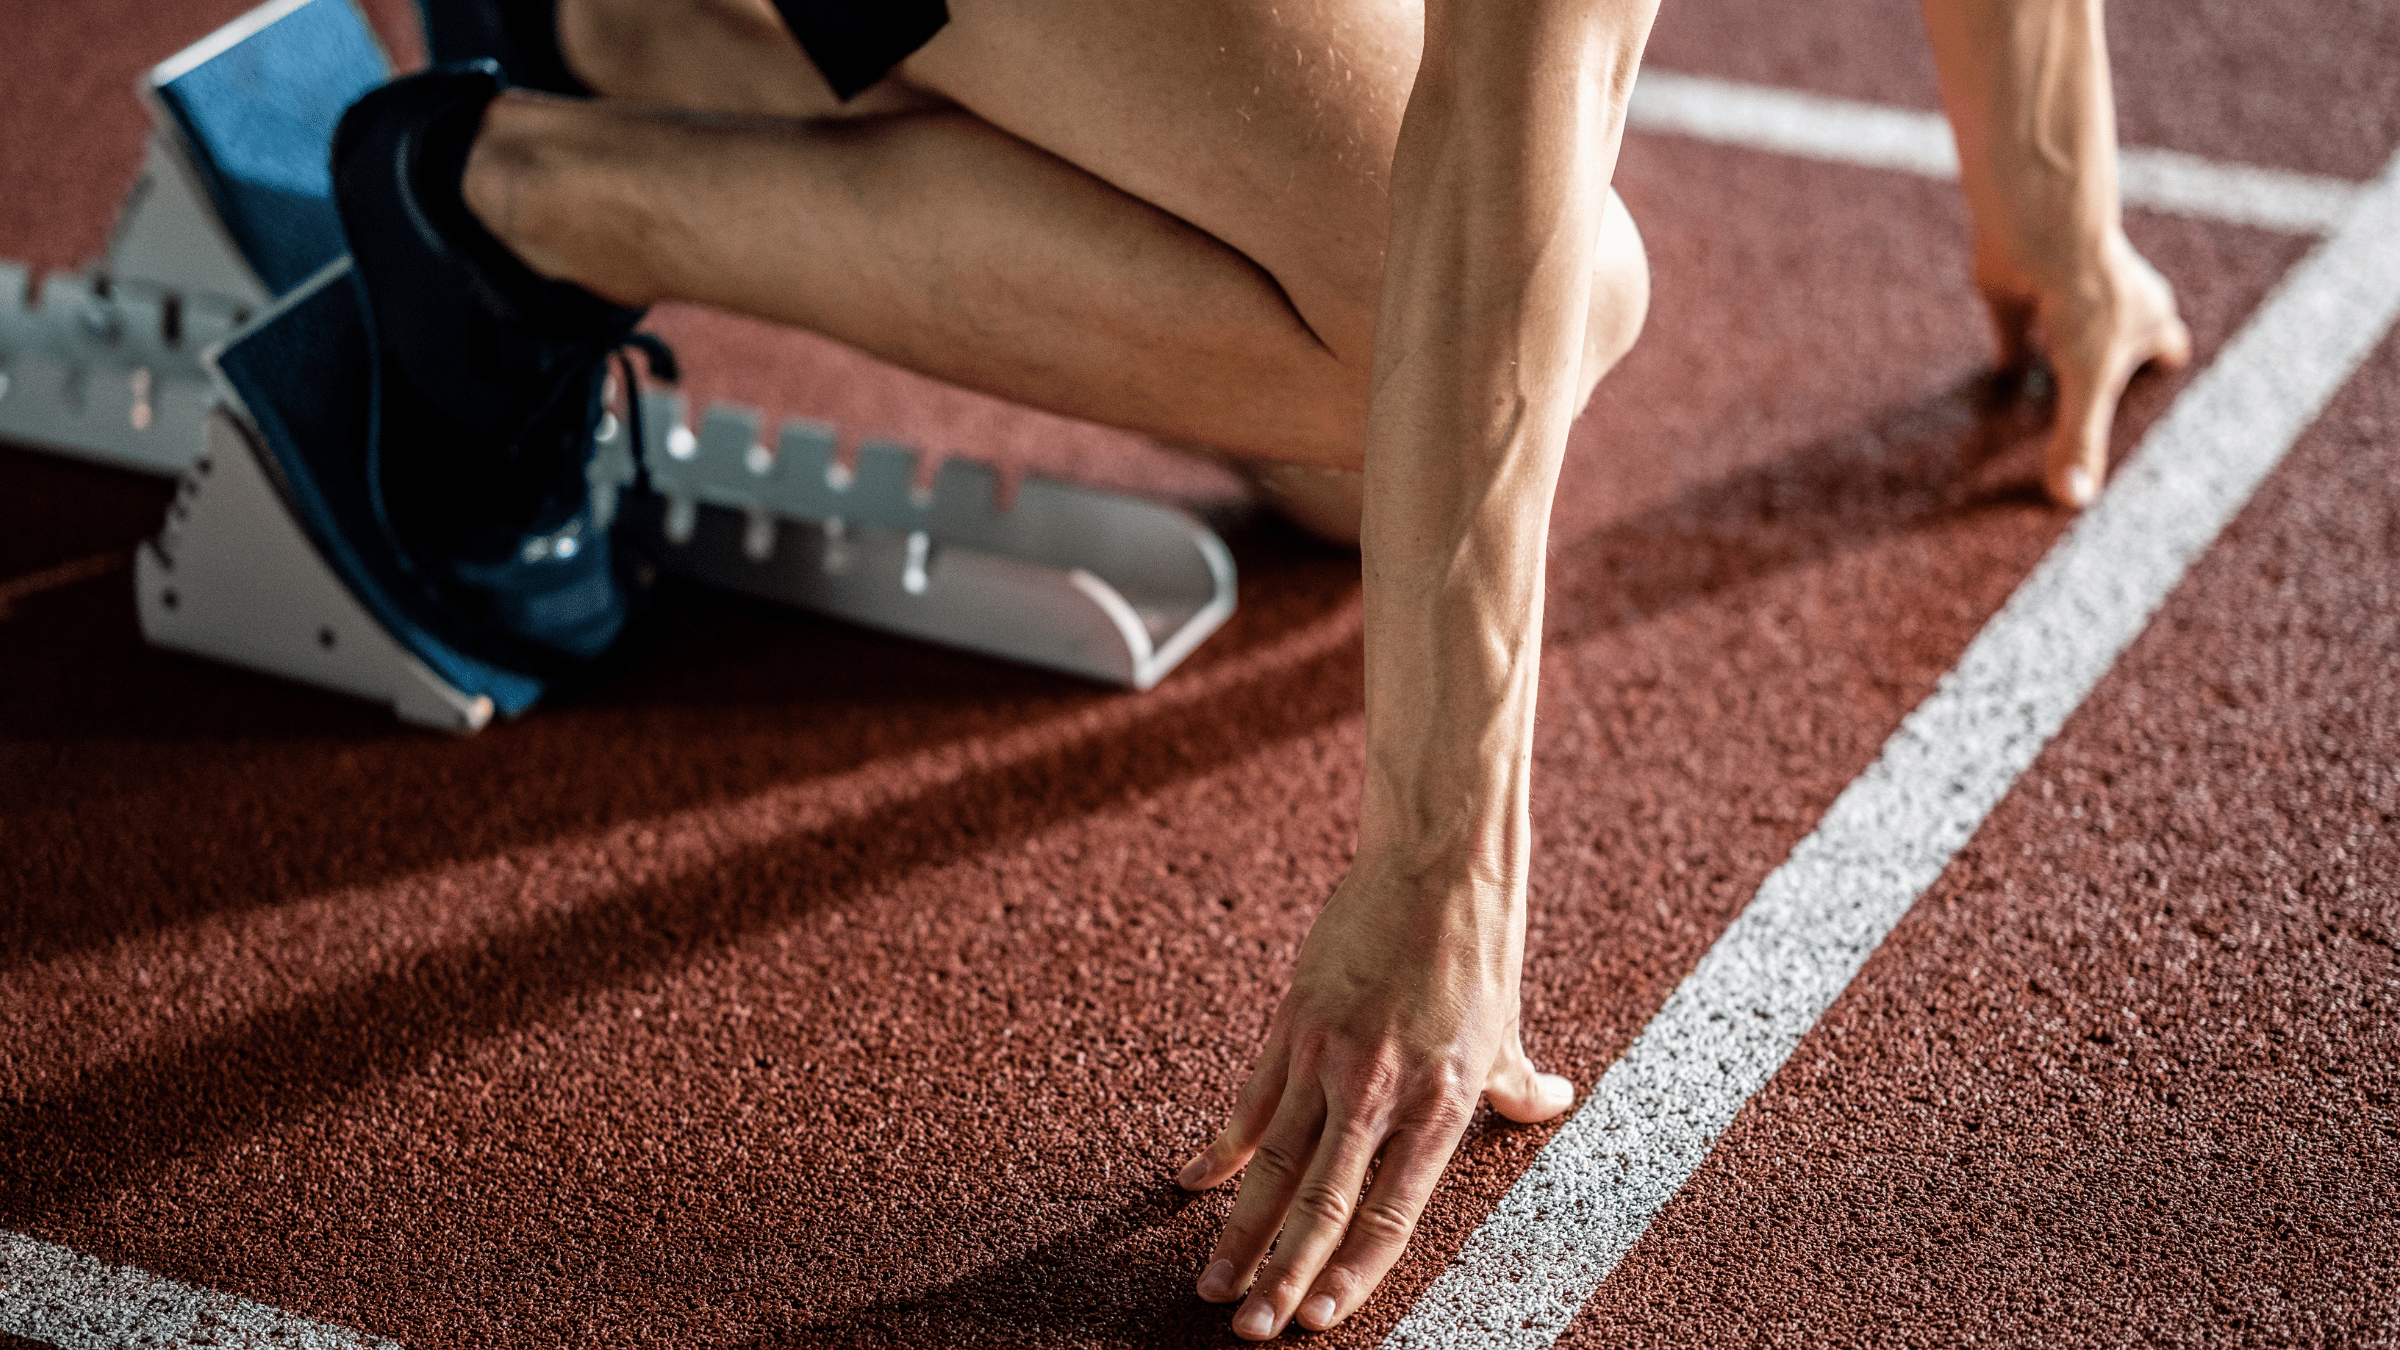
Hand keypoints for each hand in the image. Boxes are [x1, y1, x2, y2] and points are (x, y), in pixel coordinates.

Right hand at [1175, 859, 1574, 1339]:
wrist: (1438, 864)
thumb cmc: (1479, 949)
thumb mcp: (1506, 1029)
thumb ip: (1519, 1085)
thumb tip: (1552, 1105)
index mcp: (1440, 1105)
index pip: (1391, 1213)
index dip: (1351, 1271)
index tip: (1319, 1319)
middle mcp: (1381, 1090)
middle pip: (1320, 1202)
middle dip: (1281, 1274)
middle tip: (1248, 1330)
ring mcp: (1330, 1055)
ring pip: (1272, 1163)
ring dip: (1238, 1229)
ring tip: (1211, 1282)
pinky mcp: (1293, 1020)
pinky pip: (1250, 1099)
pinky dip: (1220, 1147)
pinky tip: (1192, 1183)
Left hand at [1976, 232, 2190, 507]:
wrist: (2038, 230)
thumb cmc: (2082, 299)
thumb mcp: (2089, 382)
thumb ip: (2081, 441)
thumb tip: (2075, 501)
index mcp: (2149, 320)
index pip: (2168, 350)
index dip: (2158, 372)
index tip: (2148, 407)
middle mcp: (2111, 306)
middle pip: (2120, 342)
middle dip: (2108, 374)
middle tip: (2094, 415)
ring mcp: (2064, 298)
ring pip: (2066, 336)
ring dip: (2055, 365)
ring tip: (2043, 407)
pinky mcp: (2017, 293)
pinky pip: (2013, 328)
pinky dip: (2006, 352)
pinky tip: (1993, 381)